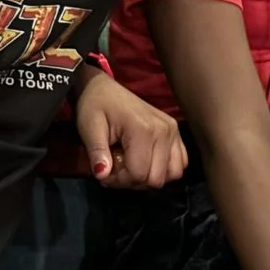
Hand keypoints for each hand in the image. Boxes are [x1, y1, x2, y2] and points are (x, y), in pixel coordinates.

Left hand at [73, 70, 187, 187]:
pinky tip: (146, 161)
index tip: (105, 171)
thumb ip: (96, 153)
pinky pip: (180, 163)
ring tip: (132, 165)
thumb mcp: (89, 128)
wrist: (104, 88)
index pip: (139, 174)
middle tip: (116, 169)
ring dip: (150, 177)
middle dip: (133, 181)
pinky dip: (165, 169)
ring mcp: (174, 132)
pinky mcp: (176, 133)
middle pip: (156, 179)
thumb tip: (102, 175)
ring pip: (172, 174)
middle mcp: (164, 131)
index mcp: (143, 129)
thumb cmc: (94, 106)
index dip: (119, 180)